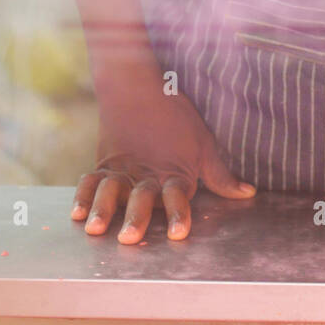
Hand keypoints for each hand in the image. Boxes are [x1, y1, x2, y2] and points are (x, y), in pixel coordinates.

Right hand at [71, 92, 254, 243]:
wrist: (136, 87)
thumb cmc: (175, 117)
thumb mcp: (204, 145)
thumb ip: (221, 176)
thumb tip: (248, 194)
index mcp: (174, 173)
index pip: (178, 197)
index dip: (178, 215)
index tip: (178, 234)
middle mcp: (147, 176)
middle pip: (141, 199)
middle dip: (135, 218)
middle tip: (129, 237)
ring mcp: (122, 171)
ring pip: (111, 192)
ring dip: (103, 209)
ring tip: (95, 228)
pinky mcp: (103, 165)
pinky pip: (90, 181)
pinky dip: (82, 197)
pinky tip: (76, 215)